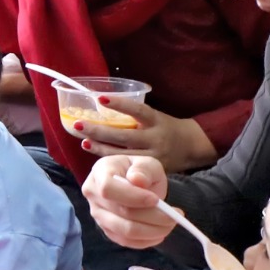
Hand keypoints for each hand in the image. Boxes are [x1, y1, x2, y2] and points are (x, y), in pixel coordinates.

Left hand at [70, 96, 217, 172]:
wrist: (191, 147)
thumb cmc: (166, 127)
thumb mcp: (155, 117)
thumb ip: (134, 116)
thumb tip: (100, 105)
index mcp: (156, 120)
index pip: (138, 110)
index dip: (119, 104)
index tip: (100, 99)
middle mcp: (155, 138)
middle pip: (124, 136)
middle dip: (98, 131)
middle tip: (78, 124)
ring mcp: (153, 157)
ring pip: (122, 154)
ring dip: (99, 148)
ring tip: (83, 141)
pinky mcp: (150, 170)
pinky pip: (127, 166)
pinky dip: (110, 160)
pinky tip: (96, 155)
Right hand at [82, 154, 174, 250]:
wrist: (136, 185)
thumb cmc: (140, 172)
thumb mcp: (147, 164)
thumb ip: (144, 169)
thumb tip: (137, 180)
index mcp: (99, 172)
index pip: (108, 189)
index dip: (132, 197)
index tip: (156, 200)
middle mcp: (93, 195)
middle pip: (121, 212)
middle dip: (153, 216)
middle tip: (176, 215)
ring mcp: (98, 215)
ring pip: (125, 230)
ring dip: (153, 230)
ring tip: (171, 223)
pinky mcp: (107, 230)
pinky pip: (127, 241)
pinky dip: (147, 240)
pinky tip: (161, 232)